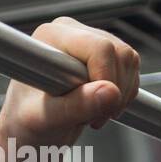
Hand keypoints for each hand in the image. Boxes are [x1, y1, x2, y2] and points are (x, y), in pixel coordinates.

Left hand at [0, 16, 140, 161]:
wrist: (32, 130)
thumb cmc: (28, 124)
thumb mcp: (45, 120)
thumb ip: (75, 106)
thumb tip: (110, 92)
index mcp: (50, 38)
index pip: (99, 49)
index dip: (104, 80)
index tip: (90, 112)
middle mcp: (70, 31)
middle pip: (119, 53)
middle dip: (113, 92)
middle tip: (91, 120)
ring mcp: (90, 39)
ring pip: (130, 61)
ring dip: (119, 96)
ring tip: (89, 115)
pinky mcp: (106, 53)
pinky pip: (132, 69)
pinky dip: (123, 95)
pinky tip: (99, 108)